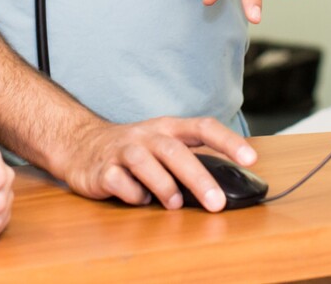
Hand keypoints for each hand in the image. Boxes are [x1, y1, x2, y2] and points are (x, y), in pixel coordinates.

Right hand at [58, 117, 256, 211]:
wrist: (80, 144)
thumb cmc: (133, 149)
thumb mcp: (162, 145)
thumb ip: (189, 160)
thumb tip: (224, 186)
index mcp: (167, 128)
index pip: (203, 127)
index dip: (228, 141)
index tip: (251, 158)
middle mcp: (146, 136)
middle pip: (175, 151)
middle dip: (198, 177)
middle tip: (216, 202)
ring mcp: (123, 151)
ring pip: (145, 163)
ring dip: (164, 186)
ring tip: (175, 204)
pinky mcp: (103, 169)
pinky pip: (119, 182)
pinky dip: (133, 195)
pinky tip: (140, 199)